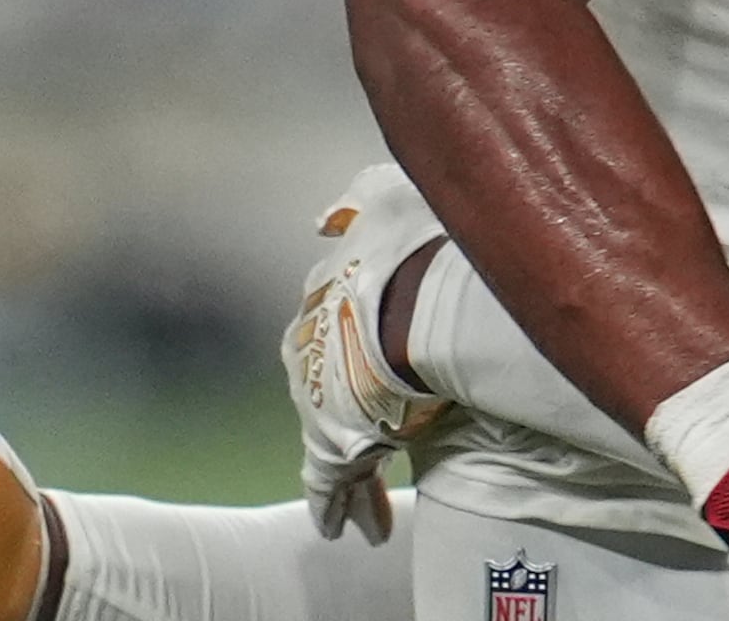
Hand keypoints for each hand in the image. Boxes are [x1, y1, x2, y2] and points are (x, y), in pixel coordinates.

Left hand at [286, 162, 453, 541]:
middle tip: (379, 436)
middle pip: (326, 389)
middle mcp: (308, 353)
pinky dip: (350, 508)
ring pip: (334, 445)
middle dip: (349, 412)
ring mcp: (317, 404)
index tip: (373, 361)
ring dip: (354, 477)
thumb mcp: (385, 199)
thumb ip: (358, 198)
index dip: (355, 343)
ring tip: (370, 512)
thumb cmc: (416, 245)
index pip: (329, 326)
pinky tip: (359, 531)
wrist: (420, 303)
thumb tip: (324, 213)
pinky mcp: (334, 449)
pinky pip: (339, 488)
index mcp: (320, 297)